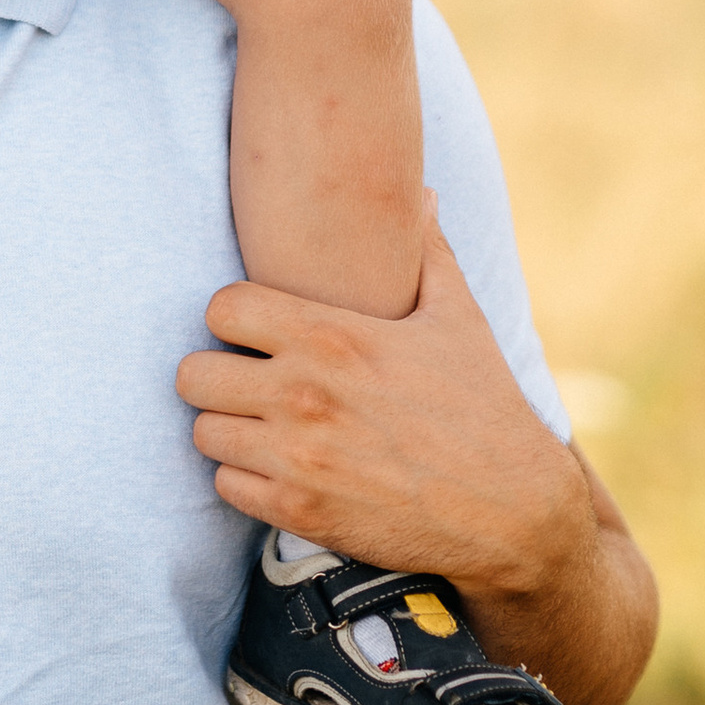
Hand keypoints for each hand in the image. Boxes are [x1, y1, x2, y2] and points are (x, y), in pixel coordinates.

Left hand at [177, 197, 590, 611]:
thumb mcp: (458, 319)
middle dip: (216, 374)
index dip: (232, 317)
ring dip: (228, 426)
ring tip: (263, 423)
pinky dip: (246, 477)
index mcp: (333, 338)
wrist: (512, 511)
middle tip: (247, 380)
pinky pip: (226, 486)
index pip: (222, 308)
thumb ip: (427, 252)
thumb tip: (423, 193)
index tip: (255, 331)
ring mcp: (298, 458)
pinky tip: (280, 466)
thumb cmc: (485, 407)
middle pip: (192, 373)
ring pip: (203, 431)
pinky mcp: (299, 512)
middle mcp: (304, 395)